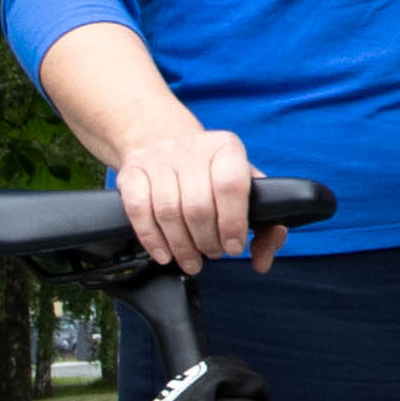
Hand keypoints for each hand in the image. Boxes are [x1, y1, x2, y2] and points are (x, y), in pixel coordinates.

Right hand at [115, 112, 281, 275]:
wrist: (164, 139)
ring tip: (192, 260)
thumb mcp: (246, 185)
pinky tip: (164, 254)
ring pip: (167, 212)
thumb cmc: (212, 172)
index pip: (230, 186)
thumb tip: (262, 261)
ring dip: (181, 246)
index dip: (233, 223)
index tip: (234, 246)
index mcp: (226, 147)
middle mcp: (191, 148)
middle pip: (197, 206)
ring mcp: (158, 158)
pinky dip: (151, 239)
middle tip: (213, 252)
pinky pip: (138, 210)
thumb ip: (267, 225)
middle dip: (207, 241)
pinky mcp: (131, 172)